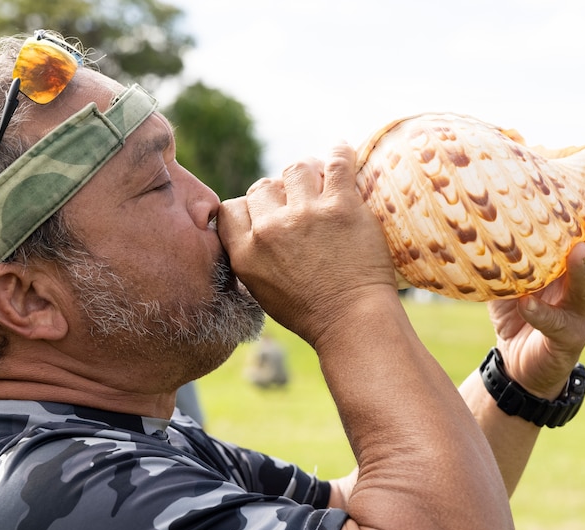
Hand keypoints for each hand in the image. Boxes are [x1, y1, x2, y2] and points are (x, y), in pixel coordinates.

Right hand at [217, 144, 395, 345]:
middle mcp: (270, 230)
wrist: (353, 321)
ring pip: (296, 168)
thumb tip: (253, 223)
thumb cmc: (312, 312)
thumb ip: (251, 254)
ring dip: (309, 174)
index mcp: (246, 253)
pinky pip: (337, 162)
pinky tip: (342, 152)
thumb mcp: (262, 290)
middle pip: (264, 186)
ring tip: (323, 185)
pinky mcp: (341, 206)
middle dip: (282, 193)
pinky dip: (339, 152)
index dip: (251, 207)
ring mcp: (305, 215)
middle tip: (303, 205)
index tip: (269, 213)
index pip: (231, 207)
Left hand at [489, 182, 584, 397]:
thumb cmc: (521, 304)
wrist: (519, 362)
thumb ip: (514, 237)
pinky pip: (553, 324)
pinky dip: (540, 312)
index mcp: (584, 262)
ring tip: (579, 250)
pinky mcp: (567, 339)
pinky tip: (527, 303)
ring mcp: (583, 313)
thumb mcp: (517, 268)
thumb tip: (491, 192)